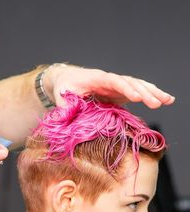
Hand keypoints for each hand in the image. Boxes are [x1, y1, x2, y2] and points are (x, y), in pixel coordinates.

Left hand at [44, 65, 174, 108]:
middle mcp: (110, 80)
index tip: (136, 96)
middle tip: (157, 103)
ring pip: (138, 85)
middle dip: (144, 92)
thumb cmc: (65, 86)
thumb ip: (64, 104)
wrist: (68, 80)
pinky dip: (151, 94)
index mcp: (96, 78)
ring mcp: (117, 86)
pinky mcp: (120, 92)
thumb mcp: (61, 94)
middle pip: (130, 83)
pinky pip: (138, 91)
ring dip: (153, 92)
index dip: (125, 88)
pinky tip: (164, 99)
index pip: (113, 81)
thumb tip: (65, 115)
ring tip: (168, 100)